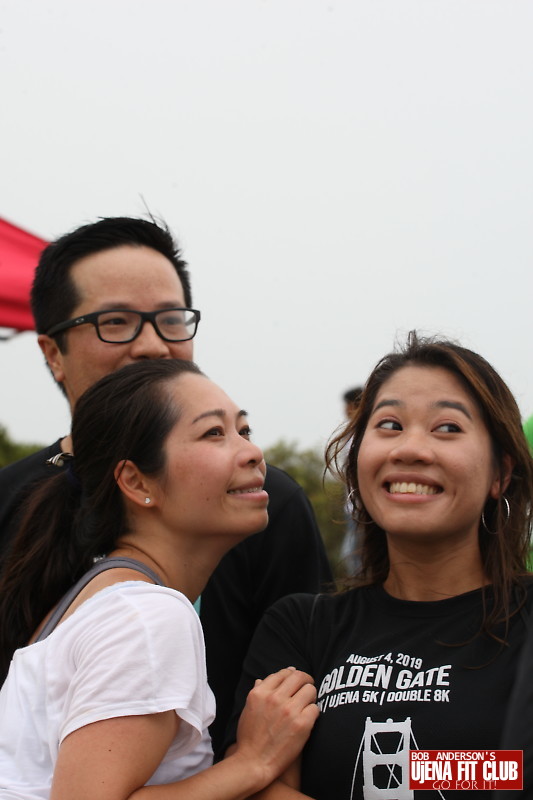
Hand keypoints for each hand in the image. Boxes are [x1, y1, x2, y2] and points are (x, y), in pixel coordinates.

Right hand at [233, 668, 318, 785]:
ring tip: (307, 704)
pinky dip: (313, 713)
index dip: (292, 675)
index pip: (283, 673)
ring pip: (310, 690)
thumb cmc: (250, 738)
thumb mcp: (248, 709)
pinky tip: (308, 719)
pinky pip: (315, 708)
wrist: (254, 763)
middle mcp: (274, 698)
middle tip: (307, 688)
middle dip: (305, 681)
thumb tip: (262, 678)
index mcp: (260, 692)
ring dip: (310, 697)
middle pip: (299, 677)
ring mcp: (289, 710)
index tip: (296, 680)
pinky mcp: (301, 724)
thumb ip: (257, 692)